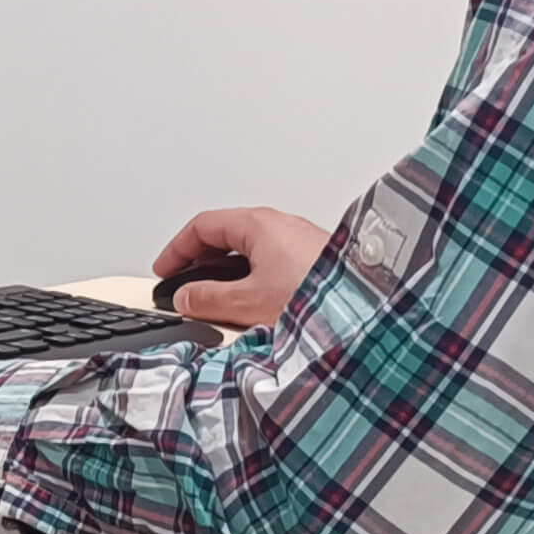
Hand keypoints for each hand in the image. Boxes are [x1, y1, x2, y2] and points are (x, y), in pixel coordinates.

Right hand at [152, 206, 333, 327]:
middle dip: (200, 263)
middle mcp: (281, 227)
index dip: (177, 248)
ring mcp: (299, 244)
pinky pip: (271, 267)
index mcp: (260, 224)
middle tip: (183, 287)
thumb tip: (186, 297)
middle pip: (226, 238)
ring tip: (214, 304)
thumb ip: (210, 299)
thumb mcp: (250, 302)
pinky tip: (252, 309)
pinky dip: (251, 282)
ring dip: (227, 277)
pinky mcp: (314, 265)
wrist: (370, 307)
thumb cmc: (320, 296)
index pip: (203, 225)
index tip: (163, 270)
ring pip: (250, 254)